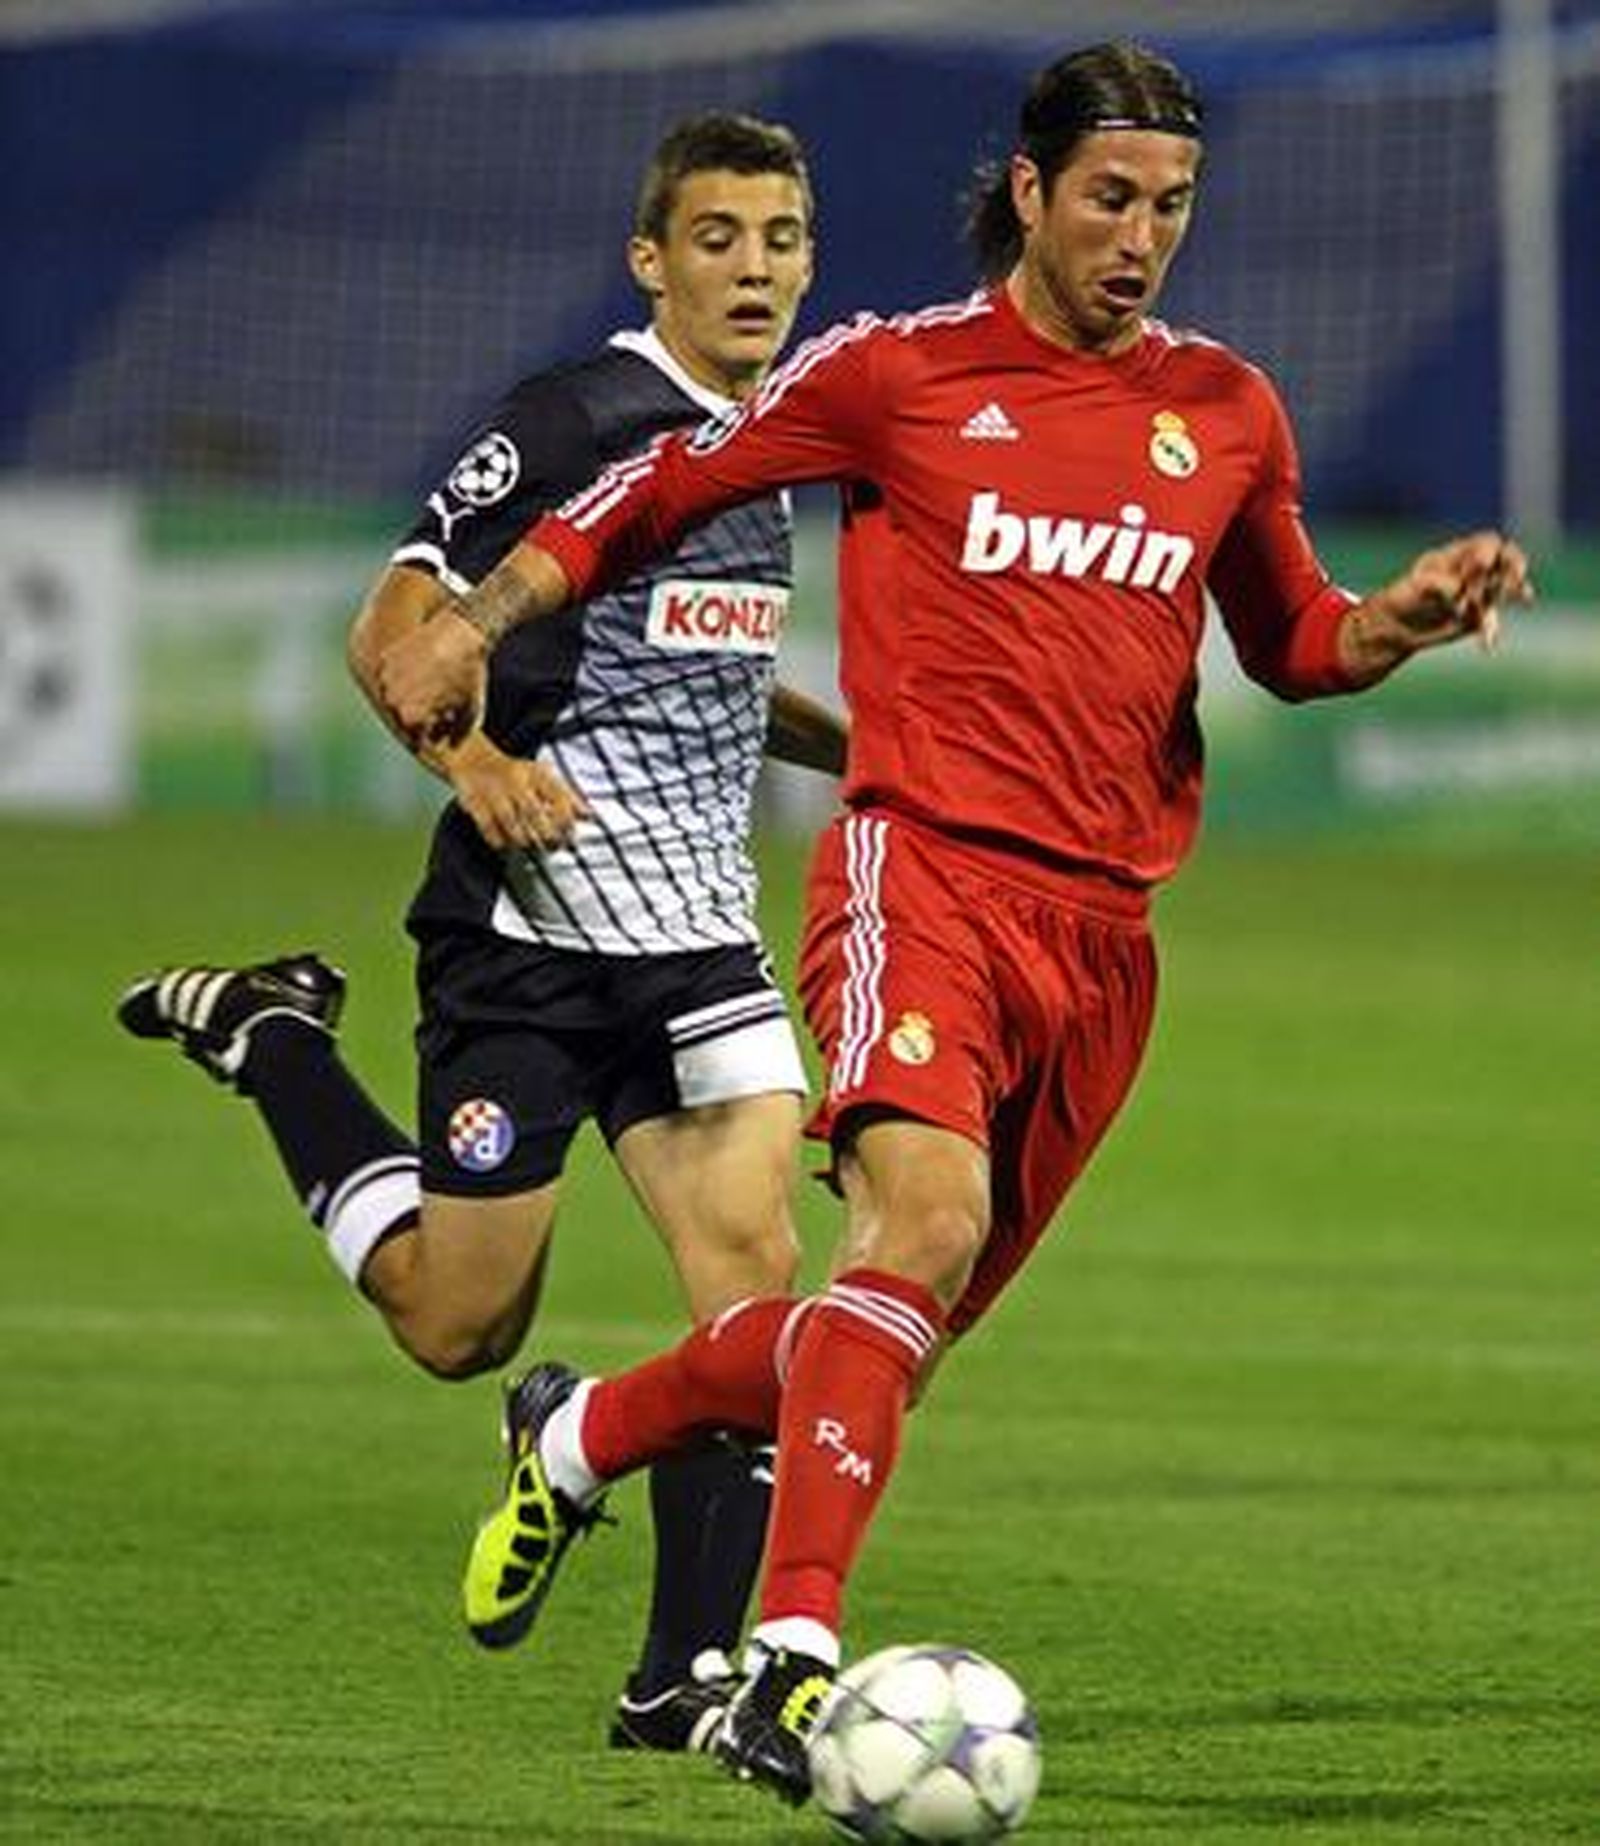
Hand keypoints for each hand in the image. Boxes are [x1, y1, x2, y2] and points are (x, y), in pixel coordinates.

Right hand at [375, 607, 487, 747]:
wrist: (460, 632)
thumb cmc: (468, 675)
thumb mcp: (471, 711)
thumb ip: (459, 735)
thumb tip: (452, 746)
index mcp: (410, 717)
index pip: (416, 737)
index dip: (433, 733)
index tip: (446, 723)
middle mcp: (391, 700)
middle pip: (403, 717)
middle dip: (420, 715)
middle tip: (440, 702)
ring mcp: (385, 678)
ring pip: (394, 696)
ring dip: (408, 696)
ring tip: (432, 684)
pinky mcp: (386, 658)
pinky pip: (390, 675)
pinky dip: (402, 676)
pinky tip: (422, 667)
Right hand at [443, 733, 590, 849]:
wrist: (474, 761)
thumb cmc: (516, 774)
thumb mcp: (544, 778)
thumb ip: (568, 797)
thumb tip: (590, 817)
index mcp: (536, 773)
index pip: (557, 795)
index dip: (566, 818)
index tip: (571, 834)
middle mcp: (515, 781)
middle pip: (534, 812)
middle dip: (547, 834)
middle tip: (554, 846)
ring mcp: (494, 793)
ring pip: (512, 824)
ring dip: (525, 840)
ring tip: (533, 845)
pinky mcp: (475, 804)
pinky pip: (489, 829)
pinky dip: (500, 841)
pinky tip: (508, 844)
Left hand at [1374, 531, 1533, 654]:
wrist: (1397, 626)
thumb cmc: (1402, 597)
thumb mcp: (1416, 585)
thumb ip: (1438, 581)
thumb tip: (1458, 589)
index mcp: (1458, 555)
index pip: (1488, 542)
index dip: (1490, 552)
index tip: (1480, 567)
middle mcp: (1474, 571)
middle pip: (1507, 558)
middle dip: (1513, 567)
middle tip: (1514, 579)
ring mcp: (1479, 593)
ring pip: (1506, 588)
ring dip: (1514, 591)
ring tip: (1524, 597)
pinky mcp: (1478, 616)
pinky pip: (1491, 620)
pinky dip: (1491, 630)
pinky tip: (1489, 642)